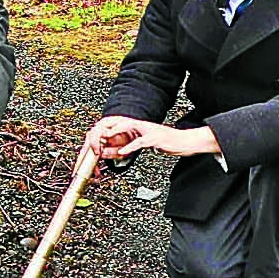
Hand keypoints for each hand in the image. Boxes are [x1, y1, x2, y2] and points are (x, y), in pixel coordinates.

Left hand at [85, 115, 217, 159]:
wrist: (186, 142)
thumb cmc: (167, 143)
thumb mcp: (143, 145)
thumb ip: (126, 148)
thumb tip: (110, 154)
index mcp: (136, 126)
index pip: (115, 126)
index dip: (102, 133)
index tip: (92, 143)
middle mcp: (140, 125)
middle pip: (117, 123)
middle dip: (105, 132)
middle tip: (94, 142)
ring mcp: (147, 130)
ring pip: (127, 127)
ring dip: (114, 134)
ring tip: (104, 140)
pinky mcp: (155, 138)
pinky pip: (140, 141)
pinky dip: (130, 147)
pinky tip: (123, 152)